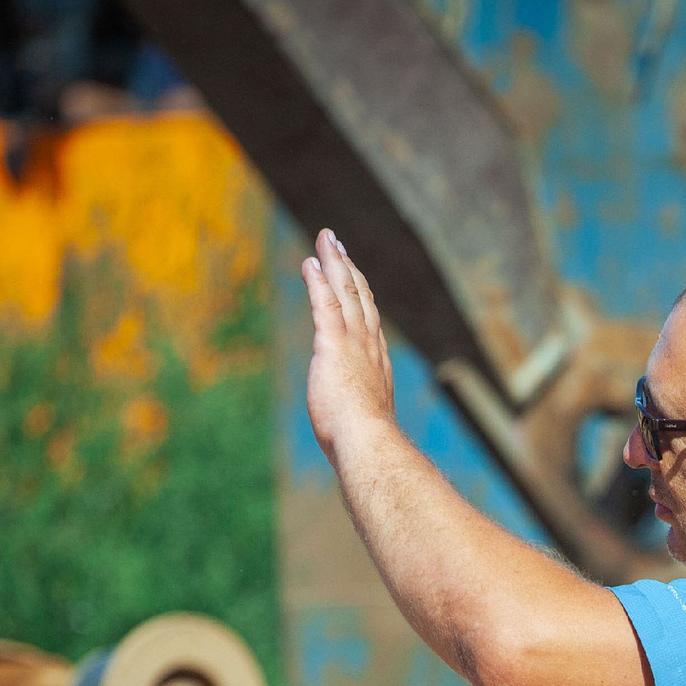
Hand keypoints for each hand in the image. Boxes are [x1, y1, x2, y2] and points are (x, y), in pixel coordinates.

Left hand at [301, 229, 396, 448]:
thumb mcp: (364, 429)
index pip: (368, 322)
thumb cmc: (367, 446)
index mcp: (376, 365)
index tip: (354, 277)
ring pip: (345, 293)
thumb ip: (360, 420)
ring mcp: (353, 344)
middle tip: (337, 244)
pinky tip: (310, 262)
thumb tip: (358, 441)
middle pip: (360, 298)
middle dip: (348, 268)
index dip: (361, 296)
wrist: (369, 445)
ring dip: (335, 263)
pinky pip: (326, 304)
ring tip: (326, 239)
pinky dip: (318, 281)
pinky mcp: (333, 345)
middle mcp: (369, 347)